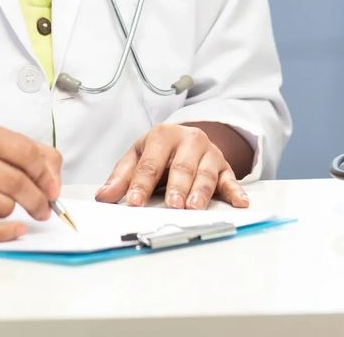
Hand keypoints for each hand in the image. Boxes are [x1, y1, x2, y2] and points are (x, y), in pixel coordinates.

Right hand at [0, 117, 62, 241]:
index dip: (45, 174)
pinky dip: (4, 233)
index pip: (23, 152)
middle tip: (43, 208)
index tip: (53, 189)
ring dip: (13, 211)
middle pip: (14, 181)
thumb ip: (36, 155)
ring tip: (5, 205)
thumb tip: (53, 184)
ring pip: (2, 206)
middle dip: (37, 200)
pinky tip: (16, 229)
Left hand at [94, 122, 249, 209]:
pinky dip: (236, 192)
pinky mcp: (224, 166)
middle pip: (181, 166)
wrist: (187, 138)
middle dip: (176, 186)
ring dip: (200, 191)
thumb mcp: (137, 156)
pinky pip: (231, 179)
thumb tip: (103, 196)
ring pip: (205, 173)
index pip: (150, 163)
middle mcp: (189, 140)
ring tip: (194, 207)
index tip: (134, 201)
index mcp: (162, 136)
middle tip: (172, 204)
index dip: (141, 183)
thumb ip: (121, 177)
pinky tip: (240, 203)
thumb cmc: (159, 151)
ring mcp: (209, 153)